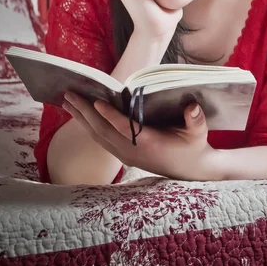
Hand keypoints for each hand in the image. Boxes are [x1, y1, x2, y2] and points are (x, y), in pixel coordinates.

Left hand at [62, 92, 220, 180]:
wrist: (190, 170)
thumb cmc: (194, 147)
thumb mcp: (199, 133)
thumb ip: (196, 120)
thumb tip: (193, 106)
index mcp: (149, 144)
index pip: (125, 128)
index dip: (110, 116)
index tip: (96, 102)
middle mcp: (133, 151)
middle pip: (103, 131)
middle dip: (84, 112)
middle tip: (69, 94)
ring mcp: (126, 155)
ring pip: (97, 136)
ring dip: (81, 118)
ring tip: (67, 101)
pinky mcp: (123, 156)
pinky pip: (100, 140)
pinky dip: (88, 126)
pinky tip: (79, 115)